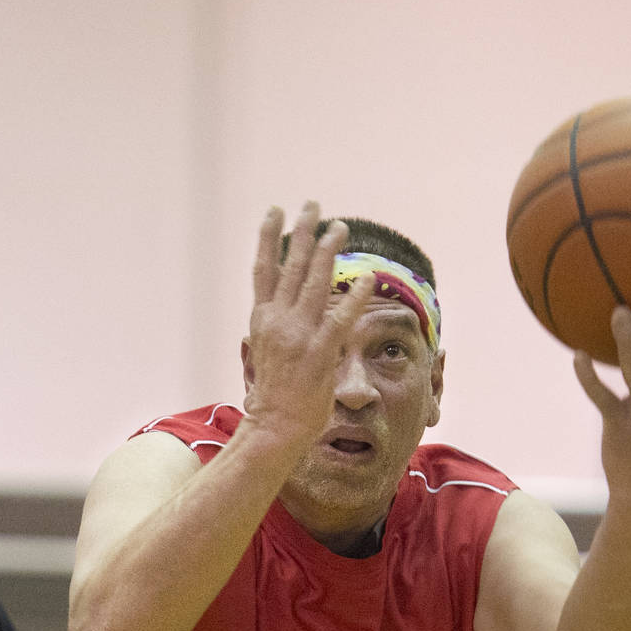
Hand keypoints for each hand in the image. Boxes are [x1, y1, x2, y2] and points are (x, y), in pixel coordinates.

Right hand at [241, 202, 372, 449]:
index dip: (269, 237)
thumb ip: (272, 328)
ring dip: (329, 251)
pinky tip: (368, 277)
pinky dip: (355, 296)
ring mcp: (299, 334)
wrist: (273, 425)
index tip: (275, 210)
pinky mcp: (320, 351)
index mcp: (262, 319)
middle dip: (303, 231)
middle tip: (313, 205)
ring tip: (340, 228)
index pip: (264, 268)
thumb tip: (274, 311)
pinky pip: (341, 317)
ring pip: (315, 282)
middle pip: (291, 265)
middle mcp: (278, 320)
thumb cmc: (272, 395)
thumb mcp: (263, 352)